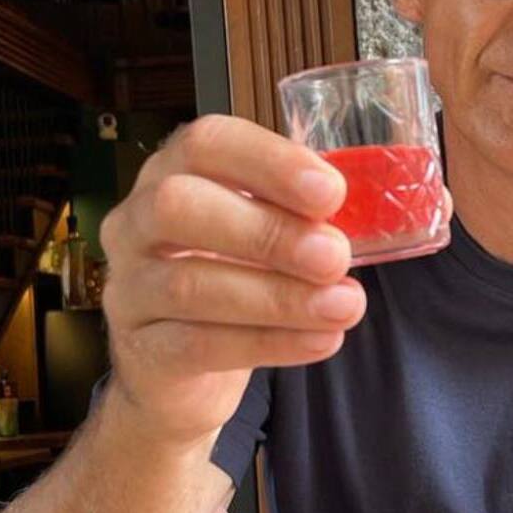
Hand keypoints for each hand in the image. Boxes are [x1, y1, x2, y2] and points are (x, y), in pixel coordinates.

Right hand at [100, 114, 365, 446]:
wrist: (179, 368)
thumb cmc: (235, 273)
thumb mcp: (267, 227)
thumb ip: (307, 211)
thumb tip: (384, 208)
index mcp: (175, 171)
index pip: (206, 143)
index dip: (270, 161)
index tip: (331, 192)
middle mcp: (137, 220)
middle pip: (179, 206)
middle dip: (267, 230)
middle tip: (336, 256)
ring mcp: (128, 287)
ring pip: (189, 285)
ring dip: (279, 296)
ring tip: (345, 305)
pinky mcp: (140, 350)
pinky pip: (198, 344)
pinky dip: (269, 342)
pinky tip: (322, 339)